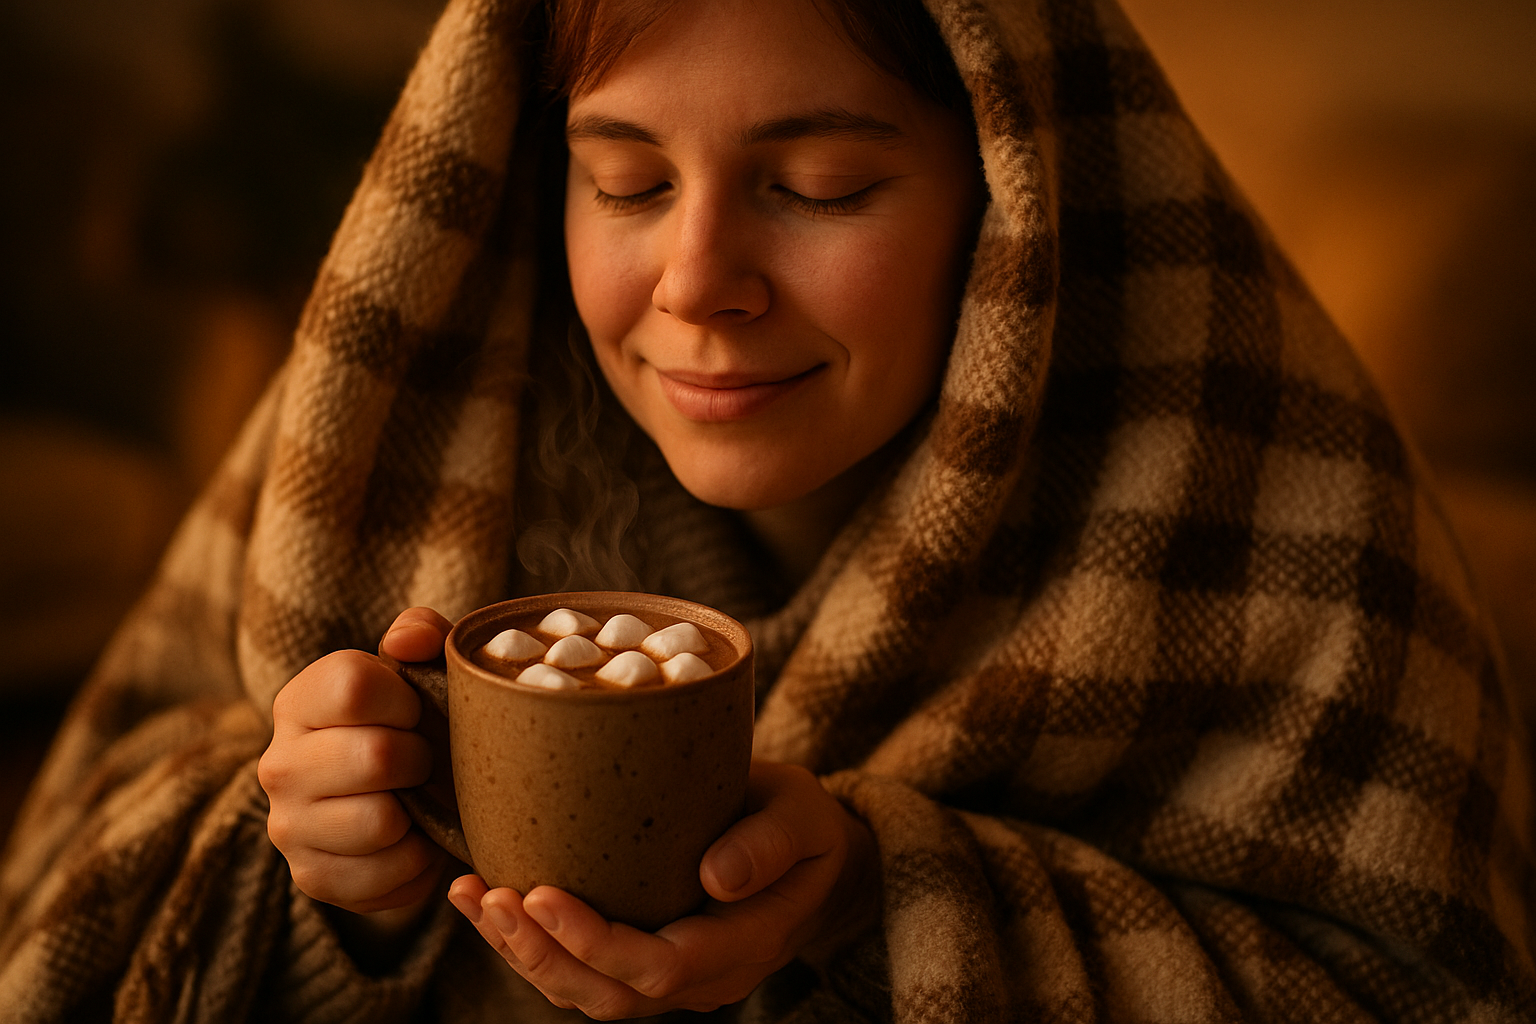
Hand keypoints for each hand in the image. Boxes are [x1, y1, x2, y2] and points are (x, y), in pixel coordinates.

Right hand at [258, 607, 453, 927]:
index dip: (406, 700)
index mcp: (300, 700)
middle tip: (425, 760)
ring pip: (379, 820)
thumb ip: (421, 634)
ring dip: (418, 812)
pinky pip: (386, 874)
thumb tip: (408, 641)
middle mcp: (278, 763)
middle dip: (421, 758)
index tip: (416, 711)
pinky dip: (415, 860)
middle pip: (376, 756)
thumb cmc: (413, 724)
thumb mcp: (422, 668)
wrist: (401, 803)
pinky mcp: (312, 877)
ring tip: (416, 800)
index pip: (353, 686)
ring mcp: (289, 826)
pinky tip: (411, 840)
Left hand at [447, 760, 879, 1017]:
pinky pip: (579, 968)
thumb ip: (769, 843)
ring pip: (585, 991)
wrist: (812, 855)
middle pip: (611, 994)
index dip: (595, 943)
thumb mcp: (804, 816)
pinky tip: (484, 900)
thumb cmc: (805, 825)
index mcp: (744, 942)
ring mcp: (669, 972)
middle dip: (541, 954)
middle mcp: (702, 975)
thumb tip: (715, 876)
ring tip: (474, 897)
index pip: (662, 967)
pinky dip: (527, 942)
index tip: (541, 894)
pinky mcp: (640, 954)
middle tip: (492, 897)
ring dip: (523, 953)